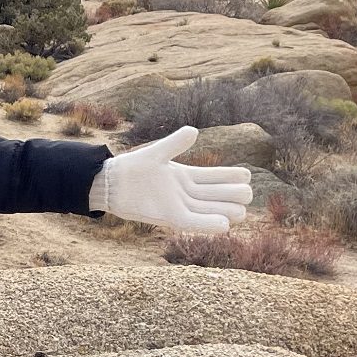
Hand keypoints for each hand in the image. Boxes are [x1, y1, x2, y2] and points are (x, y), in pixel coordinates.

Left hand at [89, 125, 250, 232]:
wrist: (110, 183)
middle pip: (218, 195)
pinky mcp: (168, 217)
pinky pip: (193, 222)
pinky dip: (207, 224)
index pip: (216, 177)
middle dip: (233, 195)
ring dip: (225, 211)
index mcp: (186, 176)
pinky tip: (224, 225)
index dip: (232, 176)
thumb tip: (194, 131)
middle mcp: (186, 193)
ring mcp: (179, 205)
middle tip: (246, 194)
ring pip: (210, 210)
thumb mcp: (157, 153)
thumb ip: (175, 143)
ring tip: (242, 212)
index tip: (246, 175)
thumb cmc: (131, 167)